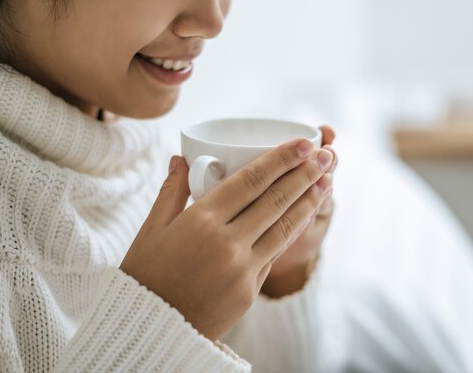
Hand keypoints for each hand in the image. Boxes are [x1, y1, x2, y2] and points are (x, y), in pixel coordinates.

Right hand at [120, 137, 333, 340]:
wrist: (151, 330)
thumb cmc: (145, 275)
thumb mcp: (151, 229)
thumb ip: (171, 191)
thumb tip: (180, 158)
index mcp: (201, 221)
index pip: (251, 180)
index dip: (281, 159)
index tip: (302, 143)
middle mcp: (228, 243)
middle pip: (276, 200)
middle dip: (305, 174)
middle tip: (325, 155)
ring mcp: (243, 269)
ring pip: (284, 227)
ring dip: (309, 201)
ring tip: (327, 180)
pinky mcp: (250, 290)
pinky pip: (275, 252)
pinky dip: (292, 230)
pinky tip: (304, 214)